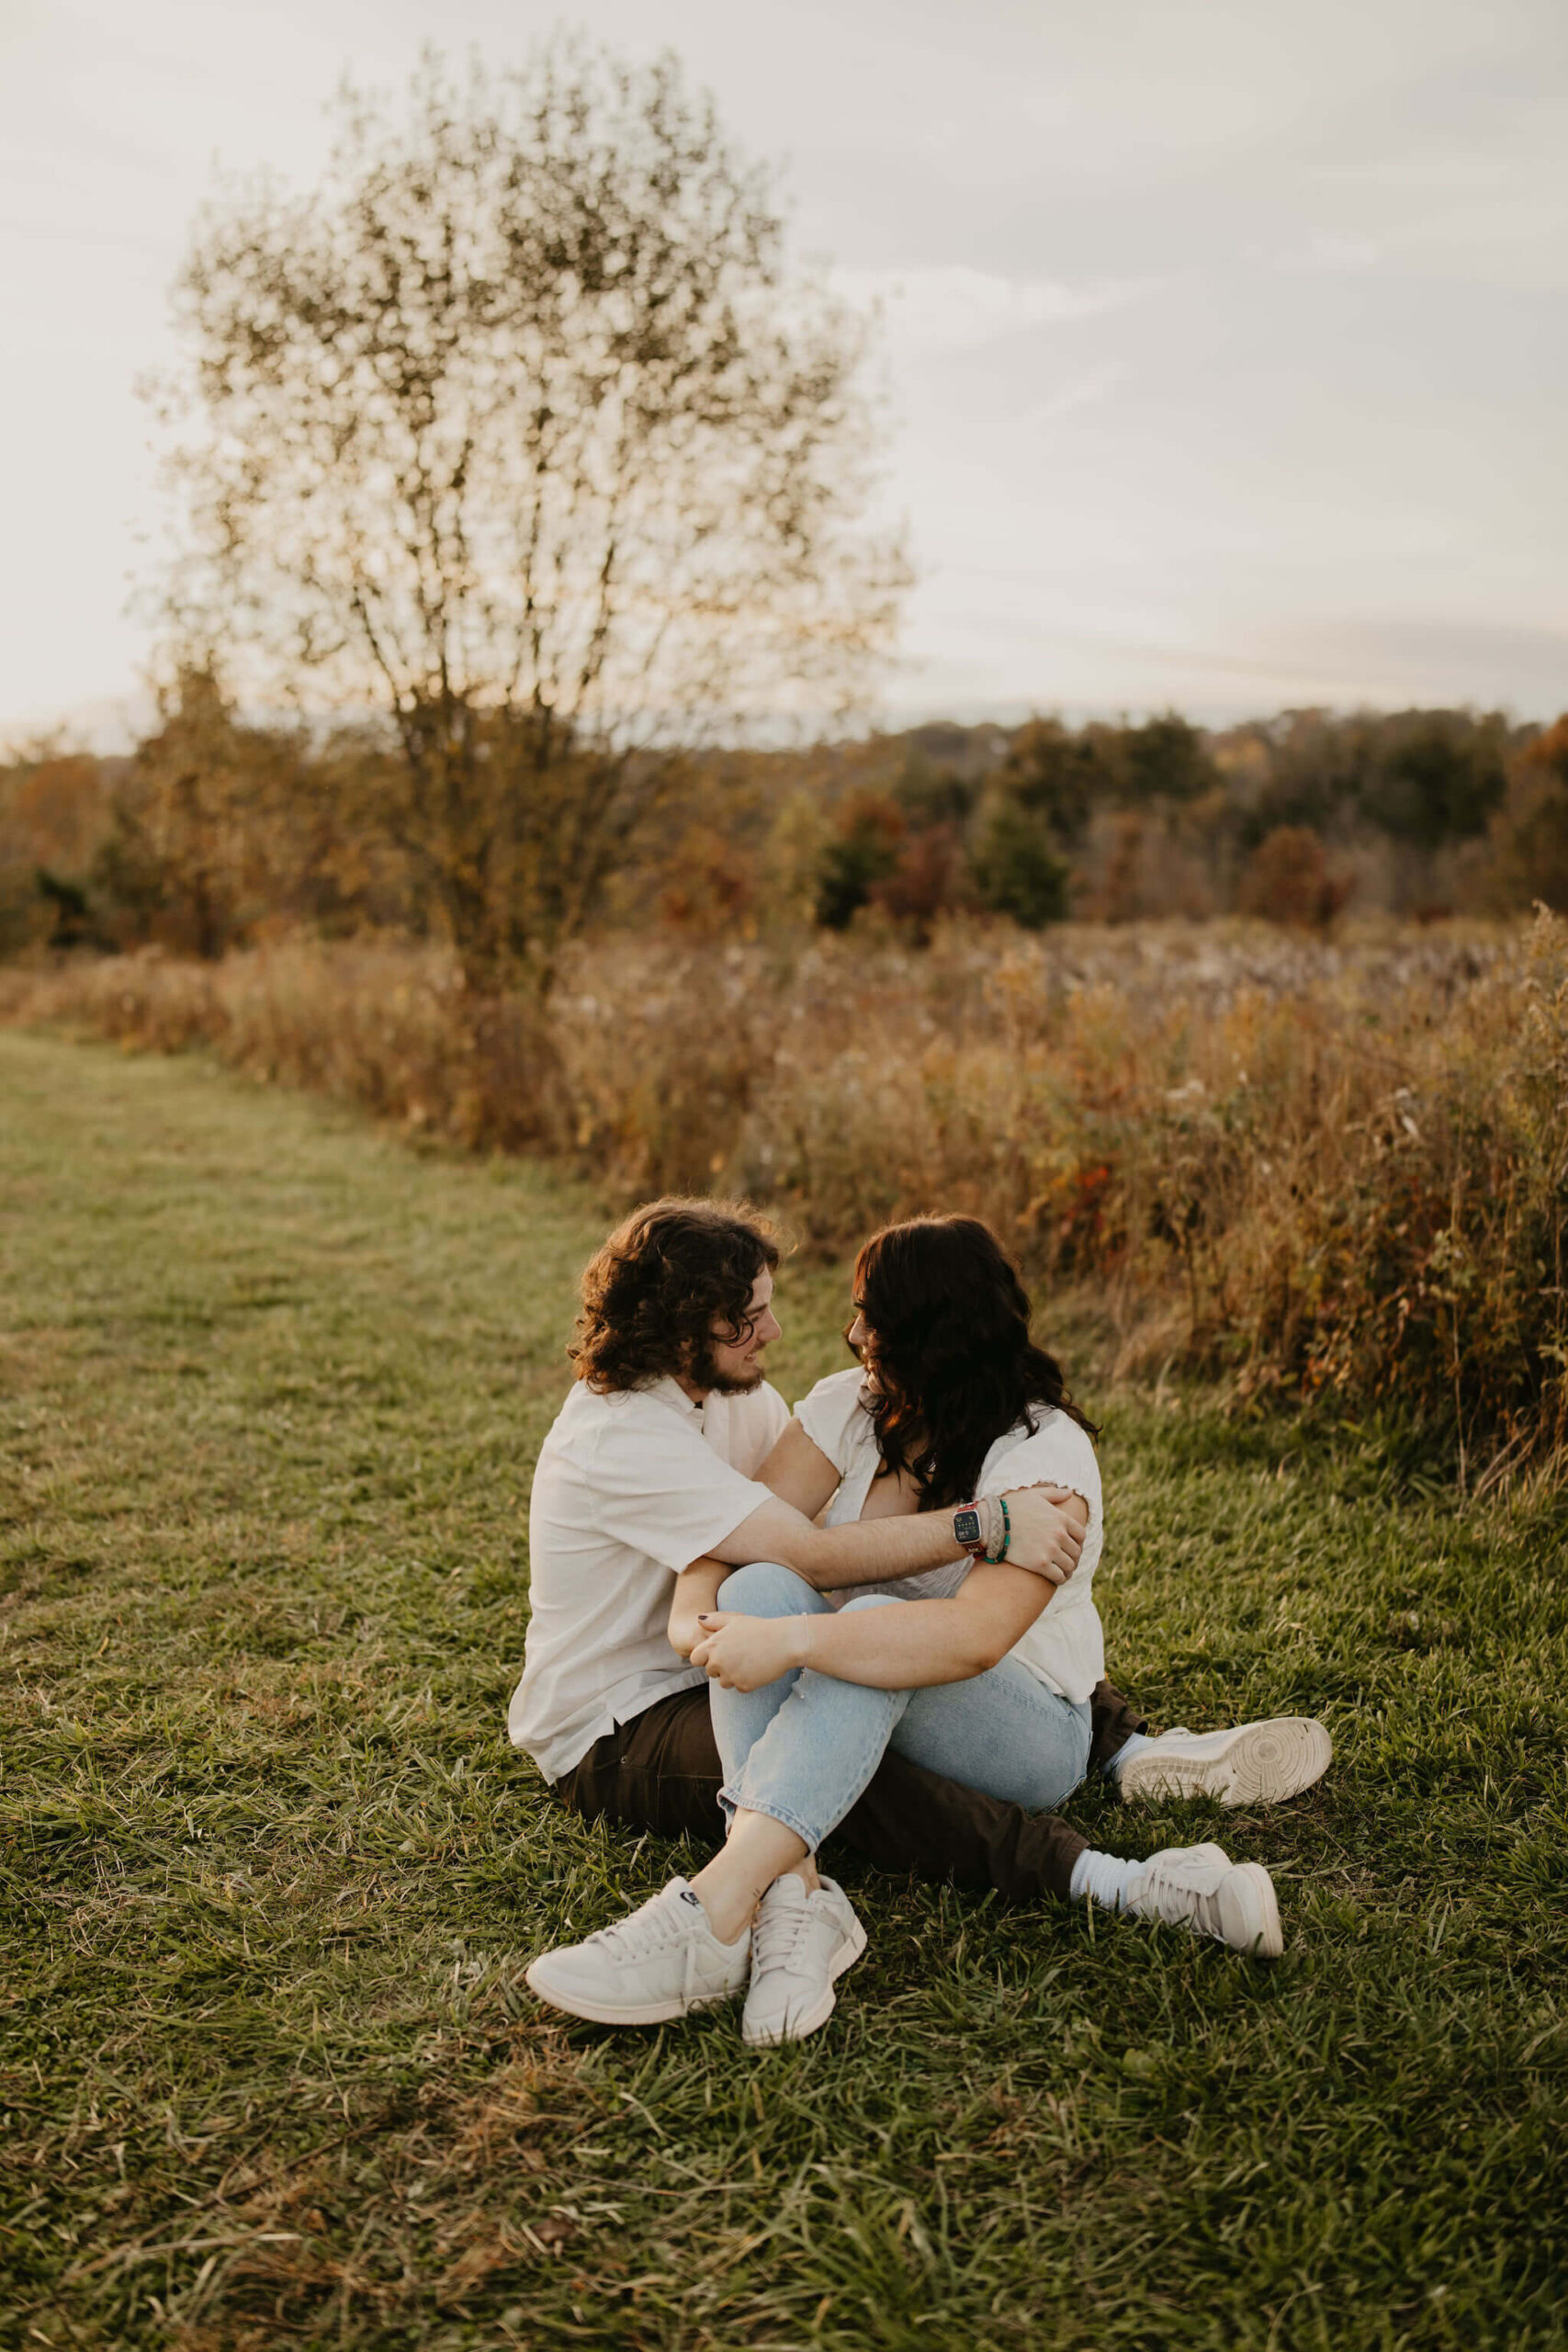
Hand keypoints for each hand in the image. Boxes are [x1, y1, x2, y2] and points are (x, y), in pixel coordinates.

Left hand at [689, 1611, 804, 1692]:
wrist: (785, 1642)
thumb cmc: (760, 1628)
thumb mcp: (735, 1620)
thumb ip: (714, 1621)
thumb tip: (698, 1620)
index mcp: (713, 1645)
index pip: (695, 1659)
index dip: (705, 1657)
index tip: (719, 1653)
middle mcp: (718, 1662)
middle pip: (711, 1671)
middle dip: (721, 1666)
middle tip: (739, 1655)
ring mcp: (731, 1675)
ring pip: (724, 1682)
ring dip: (733, 1675)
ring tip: (749, 1661)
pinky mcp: (744, 1685)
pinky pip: (740, 1687)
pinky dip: (747, 1681)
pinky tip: (757, 1668)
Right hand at [998, 1485, 1084, 1585]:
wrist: (991, 1524)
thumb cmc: (1011, 1507)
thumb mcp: (1034, 1495)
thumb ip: (1054, 1493)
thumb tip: (1069, 1492)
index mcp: (1060, 1518)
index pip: (1081, 1535)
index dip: (1078, 1543)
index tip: (1072, 1547)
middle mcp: (1059, 1534)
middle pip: (1076, 1552)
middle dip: (1073, 1557)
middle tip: (1067, 1561)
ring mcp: (1050, 1550)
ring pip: (1069, 1566)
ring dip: (1068, 1570)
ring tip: (1063, 1572)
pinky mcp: (1040, 1565)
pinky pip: (1058, 1577)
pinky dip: (1060, 1579)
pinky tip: (1057, 1579)